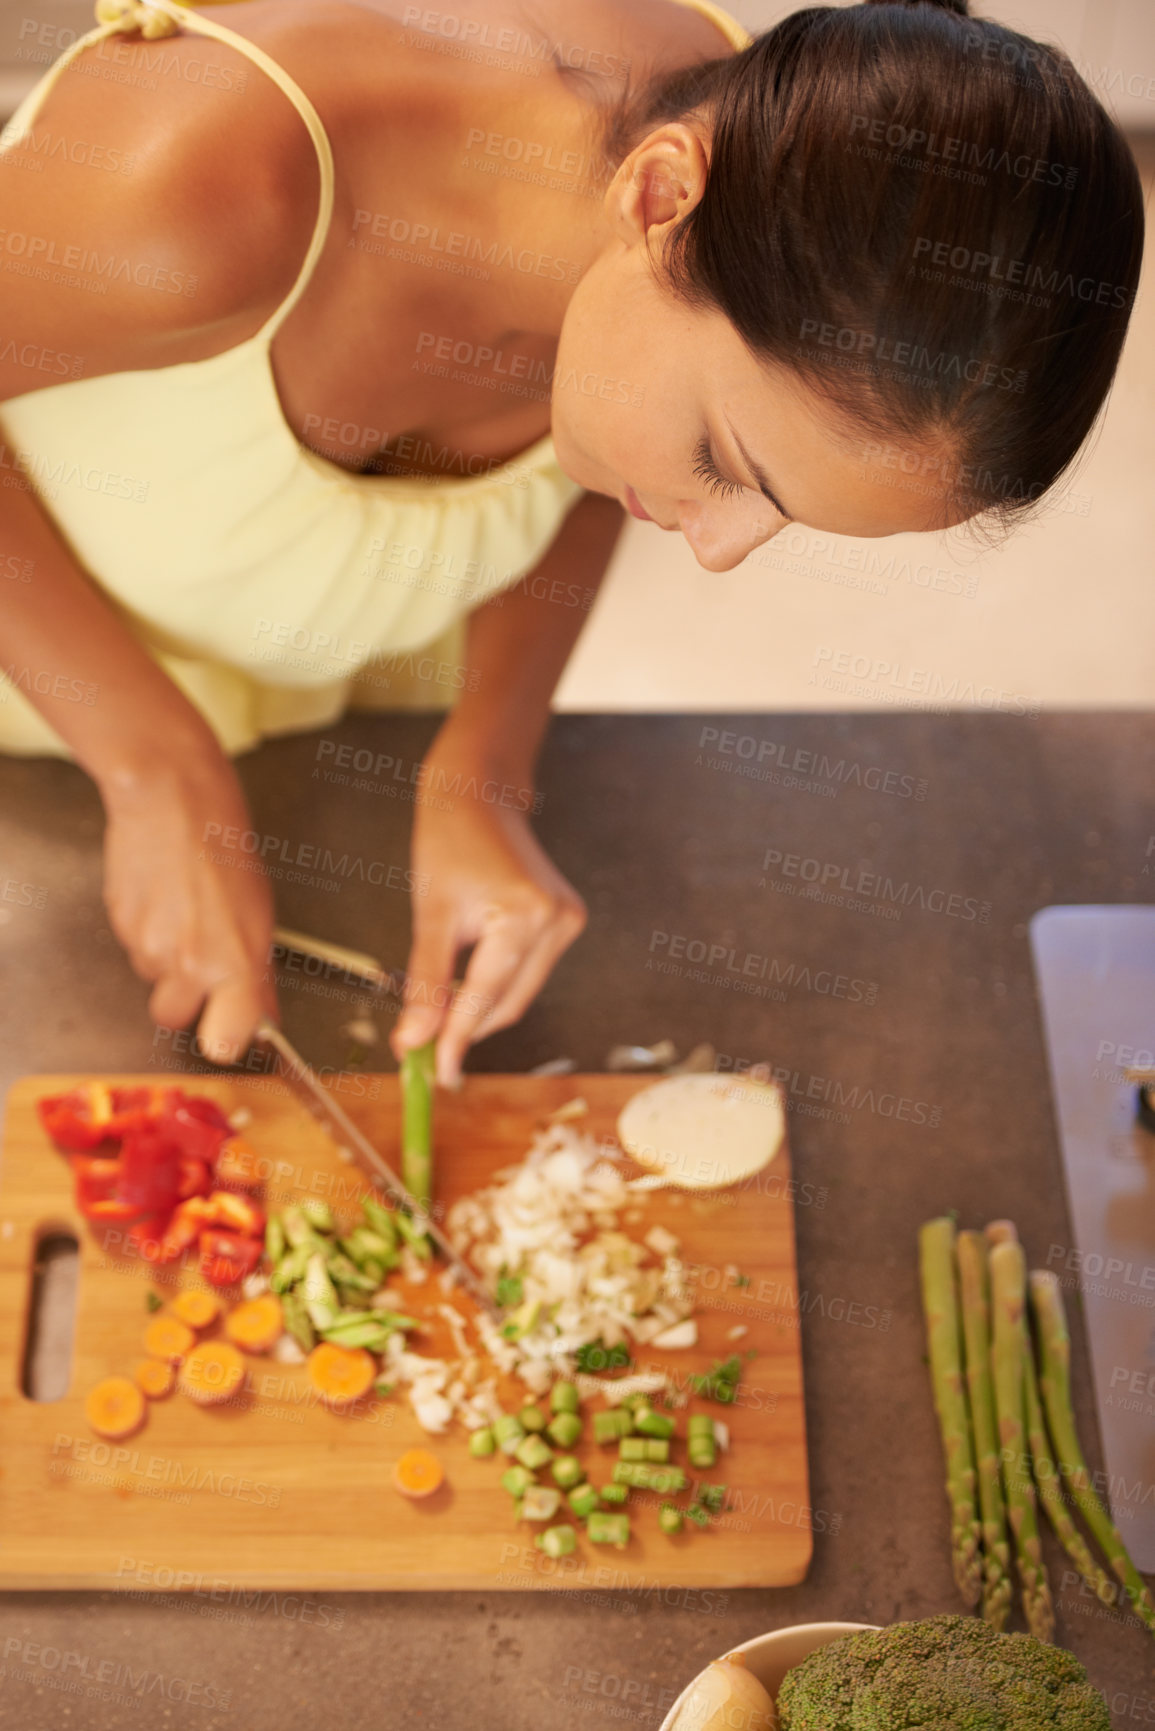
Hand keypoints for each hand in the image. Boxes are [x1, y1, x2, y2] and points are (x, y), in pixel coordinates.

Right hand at [100, 757, 277, 1063]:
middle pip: (174, 1018)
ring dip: (166, 960)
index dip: (227, 1042)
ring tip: (185, 913)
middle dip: (185, 999)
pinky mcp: (120, 925)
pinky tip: (164, 898)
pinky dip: (147, 931)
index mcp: (234, 961)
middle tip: (202, 963)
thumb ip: (257, 972)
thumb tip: (265, 1015)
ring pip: (153, 979)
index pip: (226, 1042)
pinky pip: (135, 948)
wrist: (171, 800)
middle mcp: (189, 962)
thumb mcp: (260, 914)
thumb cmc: (224, 847)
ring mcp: (149, 946)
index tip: (233, 1033)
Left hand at [390, 761, 586, 1086]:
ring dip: (479, 1007)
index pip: (484, 998)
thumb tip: (414, 1040)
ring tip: (438, 1006)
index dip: (455, 1040)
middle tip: (423, 1048)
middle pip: (506, 1003)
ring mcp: (568, 921)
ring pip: (517, 993)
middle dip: (464, 1028)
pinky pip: (527, 972)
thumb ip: (424, 982)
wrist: (479, 794)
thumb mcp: (429, 914)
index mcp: (524, 915)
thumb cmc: (449, 841)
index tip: (434, 1072)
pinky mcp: (567, 921)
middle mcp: (556, 921)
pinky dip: (496, 984)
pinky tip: (468, 975)